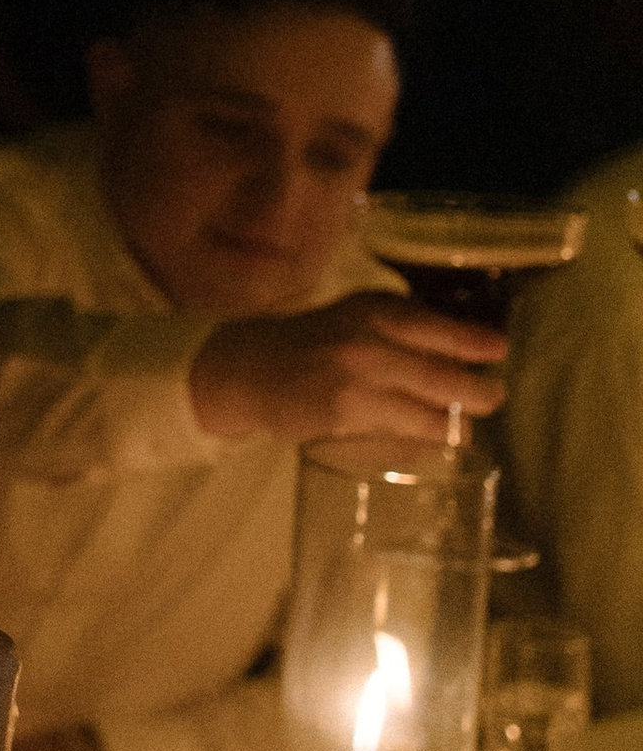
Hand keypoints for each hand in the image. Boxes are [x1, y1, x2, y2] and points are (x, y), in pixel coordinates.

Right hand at [189, 292, 506, 445]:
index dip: (476, 343)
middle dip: (479, 393)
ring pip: (430, 413)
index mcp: (378, 310)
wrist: (252, 366)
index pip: (440, 328)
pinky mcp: (346, 415)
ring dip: (456, 425)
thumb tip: (468, 350)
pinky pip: (402, 433)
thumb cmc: (317, 341)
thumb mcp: (358, 315)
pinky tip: (430, 440)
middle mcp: (371, 339)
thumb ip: (405, 327)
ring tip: (464, 430)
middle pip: (445, 375)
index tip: (499, 351)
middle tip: (492, 398)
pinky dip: (423, 439)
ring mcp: (359, 380)